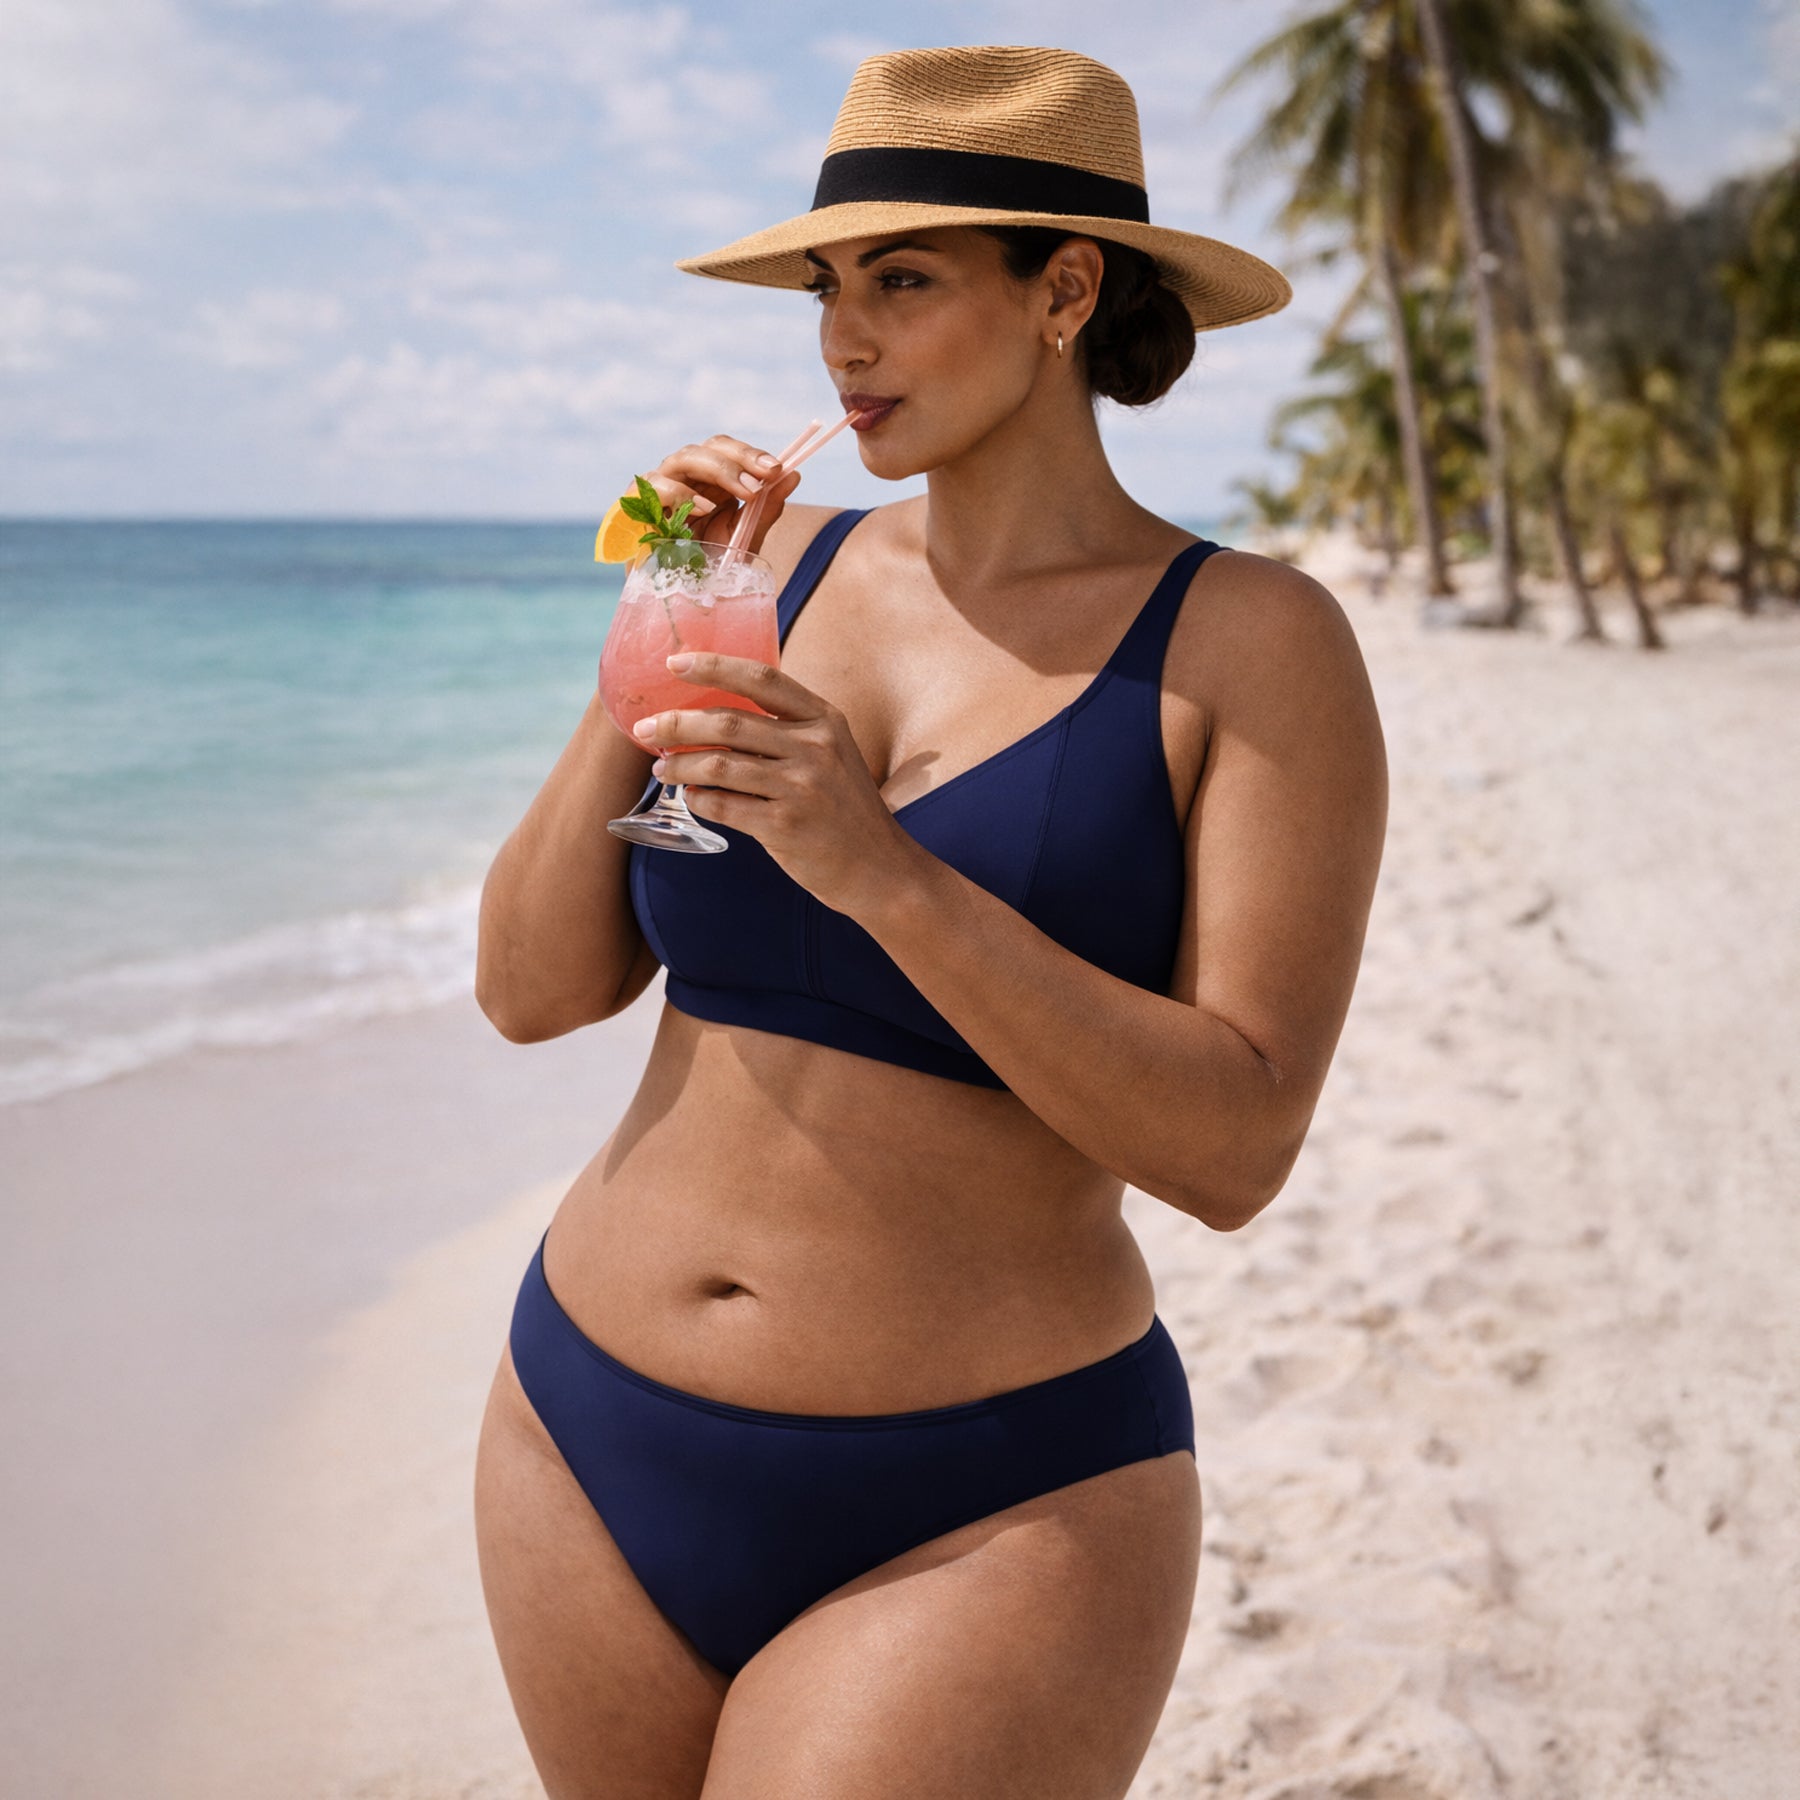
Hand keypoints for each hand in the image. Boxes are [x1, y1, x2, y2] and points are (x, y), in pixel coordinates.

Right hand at [634, 435, 803, 553]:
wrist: (678, 605)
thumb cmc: (708, 570)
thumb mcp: (744, 539)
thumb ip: (766, 509)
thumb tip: (795, 475)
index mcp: (707, 482)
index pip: (726, 450)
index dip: (750, 454)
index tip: (777, 468)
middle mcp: (683, 479)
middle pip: (706, 448)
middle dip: (738, 460)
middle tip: (762, 481)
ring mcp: (658, 489)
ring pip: (682, 458)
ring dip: (718, 472)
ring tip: (745, 494)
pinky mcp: (634, 506)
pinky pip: (654, 486)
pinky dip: (681, 494)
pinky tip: (704, 510)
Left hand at [637, 652, 917, 915]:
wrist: (880, 869)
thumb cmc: (845, 810)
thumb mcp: (833, 755)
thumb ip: (789, 731)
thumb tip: (717, 715)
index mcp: (826, 720)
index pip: (762, 678)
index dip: (713, 666)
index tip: (673, 664)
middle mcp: (816, 747)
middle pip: (728, 723)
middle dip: (677, 724)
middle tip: (647, 728)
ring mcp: (802, 787)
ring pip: (718, 766)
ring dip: (679, 765)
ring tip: (661, 769)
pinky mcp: (786, 826)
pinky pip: (723, 806)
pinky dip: (699, 800)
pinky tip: (691, 798)